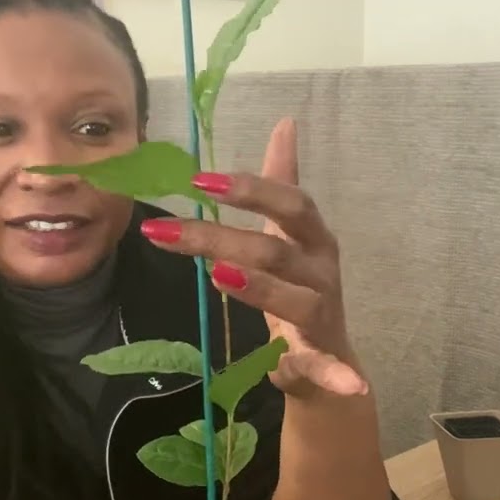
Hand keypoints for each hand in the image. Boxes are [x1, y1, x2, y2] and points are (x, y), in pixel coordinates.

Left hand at [139, 117, 367, 398]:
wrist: (326, 353)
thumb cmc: (299, 283)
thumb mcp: (287, 231)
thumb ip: (281, 179)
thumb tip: (285, 122)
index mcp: (314, 237)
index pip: (288, 203)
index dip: (250, 189)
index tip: (199, 182)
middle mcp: (321, 270)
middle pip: (274, 249)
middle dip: (220, 239)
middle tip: (165, 233)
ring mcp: (323, 312)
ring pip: (294, 299)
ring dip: (259, 288)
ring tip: (217, 275)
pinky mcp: (321, 355)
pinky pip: (326, 364)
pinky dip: (335, 374)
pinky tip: (314, 377)